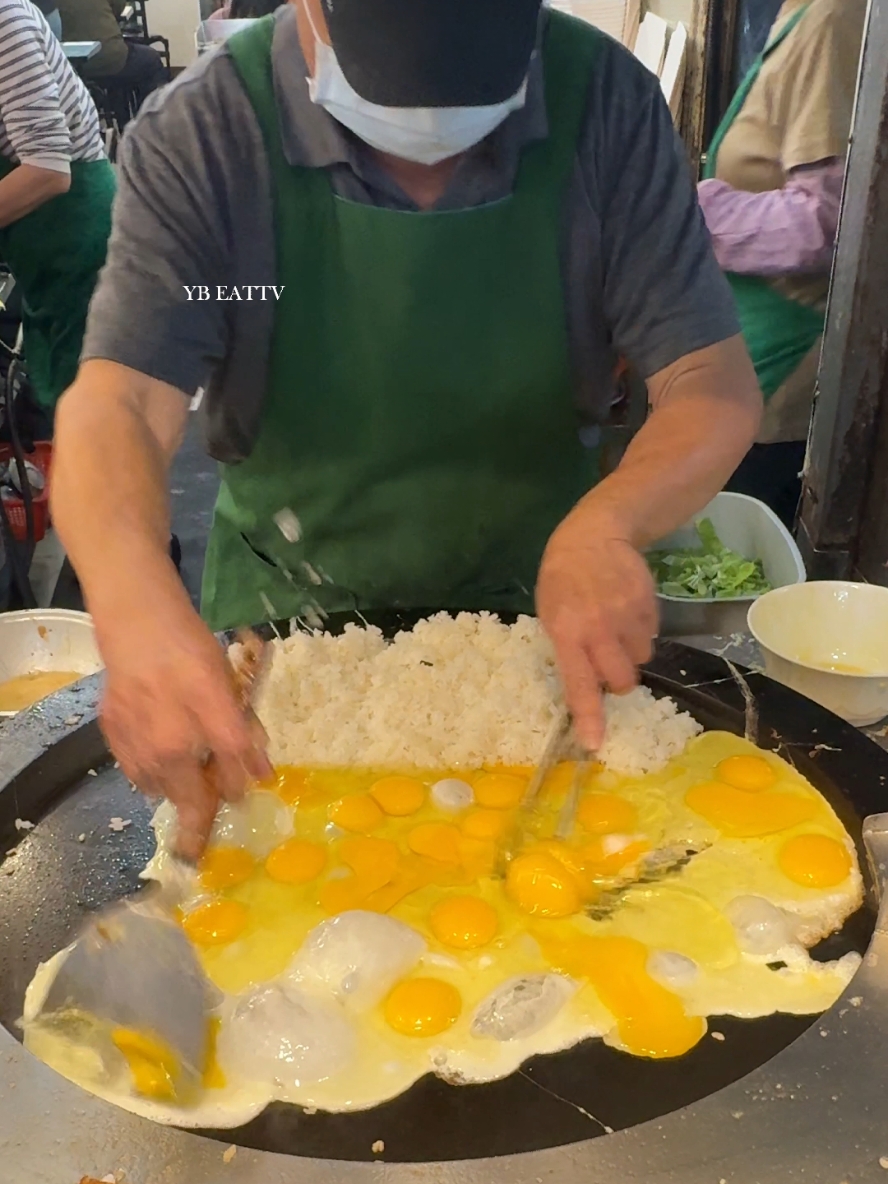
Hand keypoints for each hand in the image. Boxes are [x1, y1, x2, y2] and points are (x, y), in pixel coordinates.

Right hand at [97, 599, 271, 860]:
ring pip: (165, 791)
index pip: (233, 772)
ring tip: (189, 772)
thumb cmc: (190, 648)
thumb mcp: (228, 682)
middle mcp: (172, 741)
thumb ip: (242, 729)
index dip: (242, 785)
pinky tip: (163, 759)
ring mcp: (139, 744)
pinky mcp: (114, 739)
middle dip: (208, 803)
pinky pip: (139, 777)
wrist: (137, 626)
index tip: (244, 789)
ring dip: (180, 790)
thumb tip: (260, 771)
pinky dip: (154, 776)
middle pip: (193, 796)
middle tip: (215, 794)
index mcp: (209, 718)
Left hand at [536, 509, 658, 749]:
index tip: (594, 744)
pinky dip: (640, 630)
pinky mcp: (648, 606)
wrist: (594, 535)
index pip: (579, 684)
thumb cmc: (562, 579)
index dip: (589, 716)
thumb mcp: (550, 613)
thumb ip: (567, 648)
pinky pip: (651, 635)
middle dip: (617, 681)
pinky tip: (626, 609)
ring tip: (615, 626)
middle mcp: (598, 629)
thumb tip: (585, 686)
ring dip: (630, 652)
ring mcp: (626, 617)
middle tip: (607, 663)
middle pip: (621, 681)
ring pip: (641, 659)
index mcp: (566, 633)